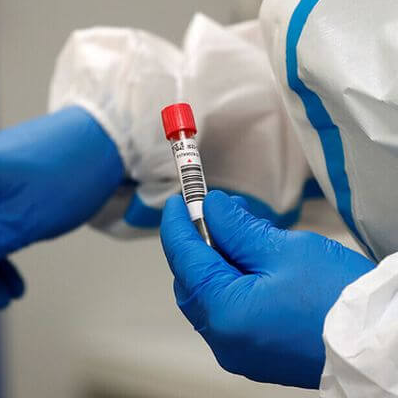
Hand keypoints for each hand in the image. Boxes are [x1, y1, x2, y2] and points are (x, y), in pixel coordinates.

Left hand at [159, 191, 373, 387]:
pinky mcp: (254, 352)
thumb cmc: (338, 299)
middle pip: (193, 279)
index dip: (178, 224)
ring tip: (244, 233)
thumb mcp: (283, 250)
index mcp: (223, 312)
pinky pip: (228, 311)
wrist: (376, 344)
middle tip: (220, 213)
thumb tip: (213, 209)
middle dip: (200, 242)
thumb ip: (238, 229)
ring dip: (217, 262)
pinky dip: (231, 284)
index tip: (178, 202)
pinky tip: (252, 263)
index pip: (185, 258)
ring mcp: (237, 349)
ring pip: (209, 295)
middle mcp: (222, 338)